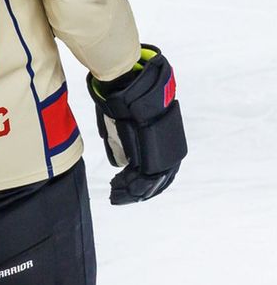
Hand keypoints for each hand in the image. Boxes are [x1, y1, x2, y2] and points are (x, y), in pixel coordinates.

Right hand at [87, 44, 186, 204]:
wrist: (129, 88)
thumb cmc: (125, 102)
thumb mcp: (124, 126)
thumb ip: (124, 145)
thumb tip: (124, 164)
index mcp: (165, 142)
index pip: (158, 170)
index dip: (142, 181)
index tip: (125, 185)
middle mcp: (169, 152)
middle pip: (156, 181)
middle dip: (136, 191)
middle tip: (120, 196)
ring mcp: (162, 155)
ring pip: (149, 183)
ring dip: (131, 191)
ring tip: (116, 194)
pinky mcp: (151, 155)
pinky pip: (142, 180)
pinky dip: (128, 186)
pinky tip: (116, 188)